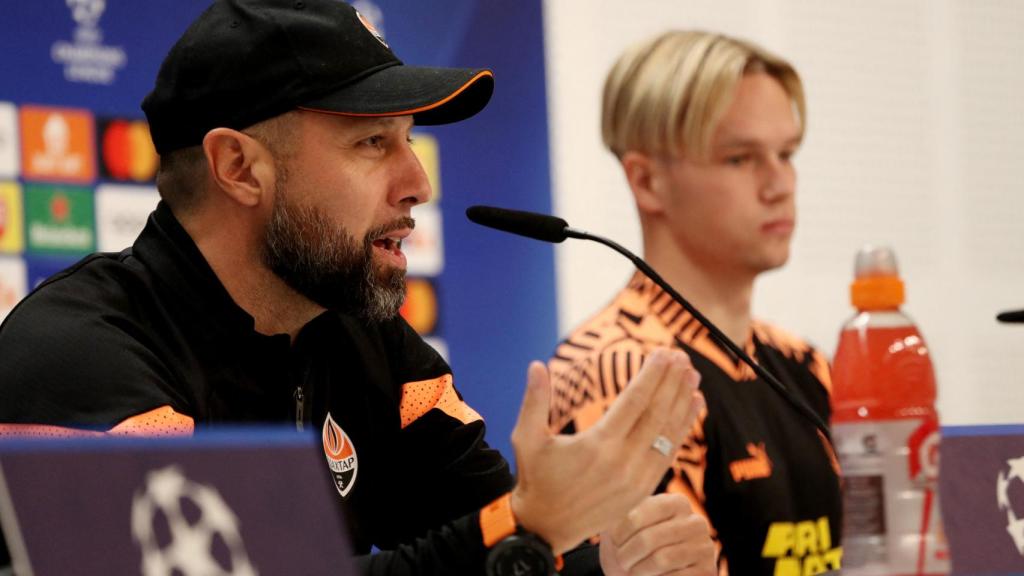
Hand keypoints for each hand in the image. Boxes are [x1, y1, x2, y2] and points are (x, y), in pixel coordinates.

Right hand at [509, 348, 702, 553]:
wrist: (545, 527)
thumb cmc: (536, 477)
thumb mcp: (527, 437)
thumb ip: (535, 400)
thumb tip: (536, 364)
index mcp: (597, 445)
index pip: (634, 401)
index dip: (652, 375)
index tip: (663, 353)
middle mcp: (622, 462)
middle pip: (657, 414)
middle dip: (672, 383)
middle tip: (682, 357)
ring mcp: (636, 479)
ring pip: (668, 434)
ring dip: (683, 403)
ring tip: (693, 376)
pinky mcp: (642, 491)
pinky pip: (669, 455)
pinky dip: (682, 429)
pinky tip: (691, 408)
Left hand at [599, 493, 715, 574]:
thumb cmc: (631, 549)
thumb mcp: (621, 528)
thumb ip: (617, 514)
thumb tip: (609, 507)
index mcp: (676, 502)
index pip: (642, 513)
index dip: (622, 531)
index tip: (613, 541)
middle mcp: (696, 521)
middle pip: (649, 539)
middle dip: (627, 555)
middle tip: (621, 561)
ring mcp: (705, 547)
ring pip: (662, 560)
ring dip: (639, 570)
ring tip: (633, 570)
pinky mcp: (707, 572)